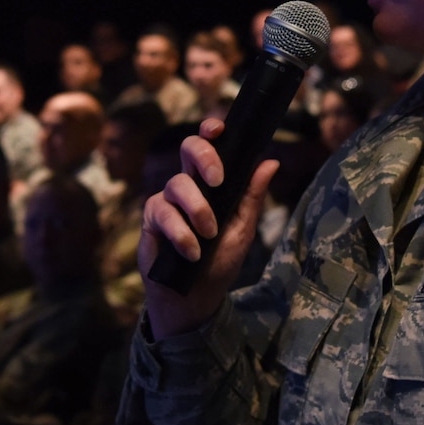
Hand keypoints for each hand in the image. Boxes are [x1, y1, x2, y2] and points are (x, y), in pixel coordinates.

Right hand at [138, 117, 278, 337]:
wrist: (196, 296)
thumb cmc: (219, 260)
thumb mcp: (242, 229)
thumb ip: (252, 196)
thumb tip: (271, 162)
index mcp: (211, 181)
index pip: (210, 146)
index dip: (211, 130)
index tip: (219, 128)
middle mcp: (189, 184)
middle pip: (188, 148)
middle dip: (204, 157)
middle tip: (218, 180)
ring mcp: (168, 199)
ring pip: (177, 184)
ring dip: (198, 209)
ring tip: (209, 235)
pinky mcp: (152, 219)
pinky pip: (163, 213)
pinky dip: (181, 233)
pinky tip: (192, 252)